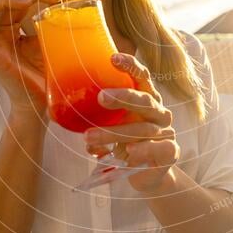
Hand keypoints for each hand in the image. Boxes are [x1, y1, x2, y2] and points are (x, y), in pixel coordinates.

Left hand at [84, 53, 178, 193]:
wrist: (146, 175)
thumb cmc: (125, 144)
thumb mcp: (111, 127)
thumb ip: (97, 118)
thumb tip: (62, 110)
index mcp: (146, 98)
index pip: (141, 77)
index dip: (130, 66)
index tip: (113, 57)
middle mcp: (158, 112)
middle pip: (145, 100)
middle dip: (124, 97)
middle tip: (101, 97)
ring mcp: (166, 131)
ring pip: (143, 128)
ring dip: (116, 133)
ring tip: (90, 137)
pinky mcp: (171, 152)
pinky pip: (161, 148)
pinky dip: (144, 149)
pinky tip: (129, 152)